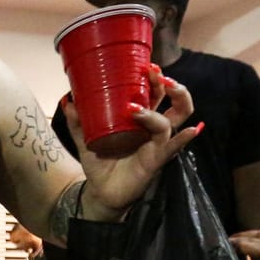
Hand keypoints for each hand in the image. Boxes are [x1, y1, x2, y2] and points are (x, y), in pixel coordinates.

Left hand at [71, 64, 202, 217]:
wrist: (100, 193)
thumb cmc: (100, 164)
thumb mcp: (85, 141)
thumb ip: (78, 123)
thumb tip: (68, 101)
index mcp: (141, 121)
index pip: (155, 95)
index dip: (156, 80)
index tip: (149, 66)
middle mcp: (153, 130)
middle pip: (174, 103)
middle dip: (171, 86)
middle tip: (156, 74)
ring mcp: (157, 144)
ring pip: (174, 120)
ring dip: (166, 106)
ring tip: (146, 101)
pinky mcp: (156, 161)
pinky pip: (173, 148)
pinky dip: (183, 139)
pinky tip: (191, 131)